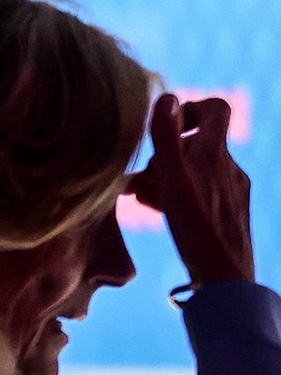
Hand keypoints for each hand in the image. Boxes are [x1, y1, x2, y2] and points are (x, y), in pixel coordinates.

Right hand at [127, 93, 254, 285]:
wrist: (225, 277)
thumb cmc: (194, 226)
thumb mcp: (171, 176)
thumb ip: (165, 136)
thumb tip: (167, 97)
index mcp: (216, 153)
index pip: (216, 108)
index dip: (189, 109)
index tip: (167, 128)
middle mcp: (230, 168)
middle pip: (197, 143)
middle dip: (166, 153)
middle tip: (141, 173)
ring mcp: (233, 191)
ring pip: (196, 170)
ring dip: (167, 177)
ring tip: (142, 196)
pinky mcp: (230, 213)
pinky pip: (202, 193)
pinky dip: (180, 195)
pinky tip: (161, 212)